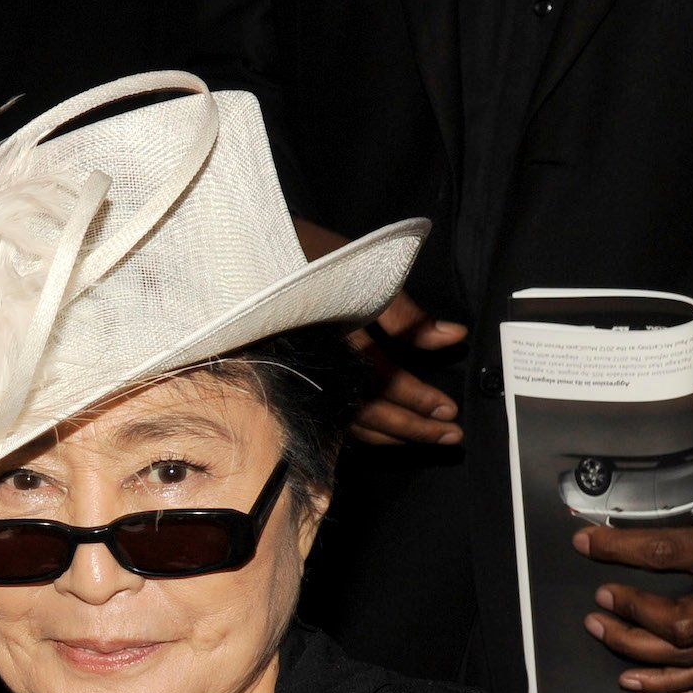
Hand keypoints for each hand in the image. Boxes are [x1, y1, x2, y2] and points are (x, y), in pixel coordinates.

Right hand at [293, 218, 466, 446]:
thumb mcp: (360, 271)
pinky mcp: (289, 380)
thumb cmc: (303, 254)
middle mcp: (314, 364)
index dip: (416, 397)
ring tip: (420, 438)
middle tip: (448, 435)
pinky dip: (354, 429)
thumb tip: (452, 337)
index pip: (381, 379)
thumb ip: (403, 313)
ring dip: (386, 434)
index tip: (448, 409)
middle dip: (411, 426)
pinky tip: (376, 433)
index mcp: (332, 337)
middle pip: (366, 409)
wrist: (239, 256)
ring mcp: (298, 376)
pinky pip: (326, 416)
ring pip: (344, 420)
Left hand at [578, 441, 692, 692]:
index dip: (616, 549)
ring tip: (599, 628)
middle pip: (681, 625)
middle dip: (630, 615)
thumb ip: (669, 488)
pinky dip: (667, 682)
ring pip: (690, 656)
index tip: (583, 542)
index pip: (666, 554)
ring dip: (636, 648)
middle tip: (599, 597)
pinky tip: (631, 679)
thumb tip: (605, 496)